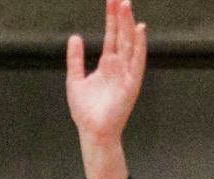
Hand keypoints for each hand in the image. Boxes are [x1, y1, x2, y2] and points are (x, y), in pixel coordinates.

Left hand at [65, 0, 145, 146]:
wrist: (92, 131)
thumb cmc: (85, 110)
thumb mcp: (75, 80)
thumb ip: (75, 59)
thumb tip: (75, 37)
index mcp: (108, 63)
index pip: (112, 35)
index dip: (111, 18)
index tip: (111, 1)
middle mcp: (119, 65)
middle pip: (122, 35)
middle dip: (120, 16)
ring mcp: (127, 72)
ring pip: (130, 43)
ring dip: (128, 24)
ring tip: (125, 5)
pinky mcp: (131, 82)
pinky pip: (137, 61)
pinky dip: (138, 45)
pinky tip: (138, 29)